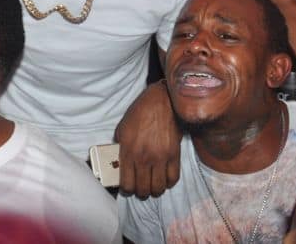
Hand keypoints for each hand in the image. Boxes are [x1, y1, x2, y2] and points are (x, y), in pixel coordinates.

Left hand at [114, 80, 181, 197]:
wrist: (162, 102)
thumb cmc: (140, 113)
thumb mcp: (122, 128)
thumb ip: (120, 147)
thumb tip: (120, 162)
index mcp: (128, 150)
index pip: (127, 183)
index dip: (127, 190)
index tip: (128, 188)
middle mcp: (144, 157)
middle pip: (143, 189)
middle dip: (140, 193)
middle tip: (140, 189)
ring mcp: (160, 158)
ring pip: (158, 188)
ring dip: (155, 191)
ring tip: (152, 187)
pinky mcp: (174, 155)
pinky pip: (173, 178)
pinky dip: (168, 183)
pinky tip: (164, 180)